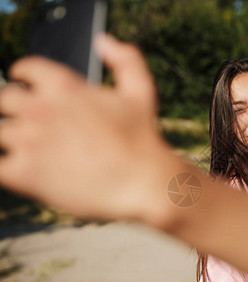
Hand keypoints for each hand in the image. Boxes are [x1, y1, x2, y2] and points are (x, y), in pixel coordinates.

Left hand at [0, 35, 170, 221]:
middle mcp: (41, 109)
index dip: (23, 73)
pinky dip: (5, 166)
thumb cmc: (142, 138)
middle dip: (14, 106)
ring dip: (11, 137)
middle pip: (4, 98)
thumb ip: (125, 59)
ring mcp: (30, 141)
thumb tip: (103, 41)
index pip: (26, 69)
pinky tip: (20, 168)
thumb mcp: (142, 90)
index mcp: (65, 87)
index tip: (23, 81)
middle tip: (28, 119)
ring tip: (28, 147)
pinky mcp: (25, 173)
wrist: (140, 182)